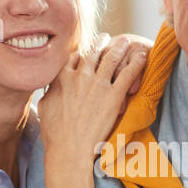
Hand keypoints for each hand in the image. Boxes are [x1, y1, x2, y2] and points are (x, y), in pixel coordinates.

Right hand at [38, 33, 147, 161]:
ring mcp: (97, 85)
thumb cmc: (54, 133)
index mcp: (61, 77)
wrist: (69, 149)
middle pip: (93, 51)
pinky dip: (137, 62)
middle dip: (101, 42)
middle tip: (107, 38)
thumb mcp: (45, 105)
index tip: (86, 47)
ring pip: (111, 57)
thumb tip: (51, 84)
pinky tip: (142, 55)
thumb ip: (51, 89)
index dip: (82, 49)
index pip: (74, 55)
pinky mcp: (113, 96)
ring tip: (125, 41)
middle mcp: (79, 76)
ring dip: (120, 46)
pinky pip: (128, 73)